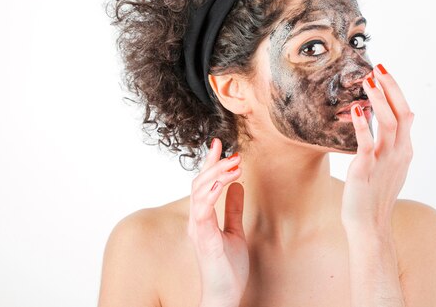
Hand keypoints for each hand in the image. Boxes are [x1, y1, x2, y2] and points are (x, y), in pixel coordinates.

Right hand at [187, 138, 248, 306]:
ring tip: (234, 164)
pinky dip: (211, 194)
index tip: (219, 144)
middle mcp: (196, 220)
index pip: (203, 183)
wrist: (224, 295)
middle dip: (214, 164)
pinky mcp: (204, 239)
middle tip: (233, 152)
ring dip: (216, 174)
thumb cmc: (227, 268)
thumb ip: (234, 210)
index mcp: (202, 217)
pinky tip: (222, 183)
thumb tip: (239, 187)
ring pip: (199, 192)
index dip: (210, 163)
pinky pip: (203, 211)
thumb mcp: (236, 232)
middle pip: (199, 182)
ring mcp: (198, 229)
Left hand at [341, 63, 414, 232]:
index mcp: (405, 150)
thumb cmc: (376, 195)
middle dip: (391, 88)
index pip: (406, 113)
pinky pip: (367, 142)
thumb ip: (396, 144)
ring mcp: (385, 161)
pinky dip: (363, 124)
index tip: (384, 73)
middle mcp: (399, 153)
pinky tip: (357, 108)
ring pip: (388, 123)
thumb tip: (401, 121)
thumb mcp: (393, 167)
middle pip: (401, 113)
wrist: (370, 225)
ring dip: (379, 99)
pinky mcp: (366, 169)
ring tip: (368, 80)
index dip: (396, 91)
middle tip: (378, 68)